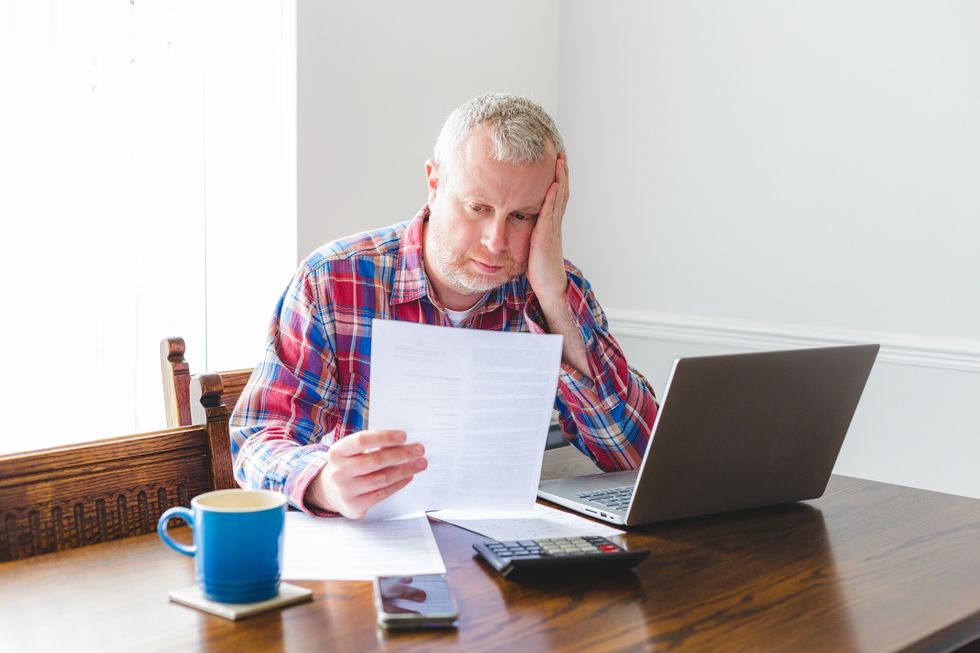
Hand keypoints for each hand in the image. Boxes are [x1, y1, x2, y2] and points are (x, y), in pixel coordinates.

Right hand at [305, 430, 426, 518]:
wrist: (330, 491)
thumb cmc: (348, 465)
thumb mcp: (351, 452)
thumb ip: (371, 445)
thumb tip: (403, 442)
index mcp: (337, 452)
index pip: (362, 440)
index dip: (384, 437)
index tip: (404, 436)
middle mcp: (338, 471)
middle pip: (375, 460)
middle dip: (401, 454)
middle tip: (419, 449)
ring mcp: (346, 490)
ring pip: (381, 478)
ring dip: (404, 470)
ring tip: (420, 463)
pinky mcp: (354, 505)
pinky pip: (382, 493)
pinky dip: (398, 484)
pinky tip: (408, 476)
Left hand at [525, 151, 569, 305]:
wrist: (549, 287)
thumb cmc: (538, 270)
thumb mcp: (530, 245)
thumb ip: (526, 232)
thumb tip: (514, 221)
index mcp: (549, 224)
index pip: (554, 196)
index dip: (556, 179)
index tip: (555, 162)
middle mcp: (553, 223)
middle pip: (560, 192)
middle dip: (561, 172)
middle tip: (561, 153)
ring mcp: (552, 228)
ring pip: (559, 198)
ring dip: (560, 178)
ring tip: (560, 160)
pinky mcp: (547, 235)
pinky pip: (551, 212)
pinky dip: (553, 196)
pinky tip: (553, 184)